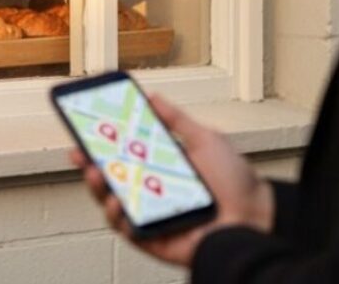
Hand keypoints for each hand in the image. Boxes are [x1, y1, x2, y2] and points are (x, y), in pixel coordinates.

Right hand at [70, 93, 273, 266]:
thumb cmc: (237, 183)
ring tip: (97, 173)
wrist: (259, 217)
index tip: (84, 129)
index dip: (100, 144)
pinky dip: (118, 217)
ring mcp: (151, 217)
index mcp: (159, 169)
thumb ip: (176, 120)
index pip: (122, 155)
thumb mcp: (205, 140)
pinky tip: (117, 204)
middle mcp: (151, 193)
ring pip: (112, 205)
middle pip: (111, 179)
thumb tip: (152, 98)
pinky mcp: (155, 240)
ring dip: (98, 189)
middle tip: (79, 152)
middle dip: (89, 165)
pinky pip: (128, 231)